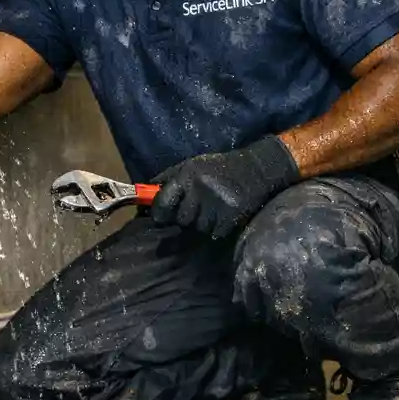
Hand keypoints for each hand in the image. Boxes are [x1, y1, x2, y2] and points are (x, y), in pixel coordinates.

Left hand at [148, 136, 301, 239]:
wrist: (256, 169)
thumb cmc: (218, 169)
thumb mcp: (191, 166)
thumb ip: (167, 180)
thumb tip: (143, 200)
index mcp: (186, 176)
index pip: (162, 203)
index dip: (160, 214)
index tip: (162, 217)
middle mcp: (199, 189)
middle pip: (181, 220)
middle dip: (187, 218)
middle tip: (198, 208)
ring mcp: (216, 204)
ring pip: (198, 229)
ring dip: (204, 224)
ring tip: (214, 209)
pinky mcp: (231, 216)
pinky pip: (215, 233)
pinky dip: (218, 229)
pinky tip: (225, 214)